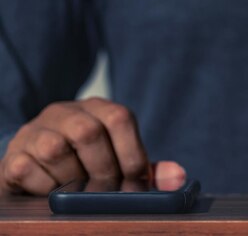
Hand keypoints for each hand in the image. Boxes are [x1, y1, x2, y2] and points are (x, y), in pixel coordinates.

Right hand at [0, 97, 185, 194]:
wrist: (36, 165)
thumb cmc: (87, 163)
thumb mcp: (119, 161)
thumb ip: (147, 168)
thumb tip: (178, 176)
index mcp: (97, 108)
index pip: (120, 118)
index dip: (132, 154)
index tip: (136, 183)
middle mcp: (65, 112)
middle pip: (88, 132)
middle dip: (104, 170)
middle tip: (107, 192)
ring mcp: (35, 130)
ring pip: (55, 149)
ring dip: (71, 179)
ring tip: (78, 191)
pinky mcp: (13, 153)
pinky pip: (26, 168)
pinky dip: (43, 187)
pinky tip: (51, 192)